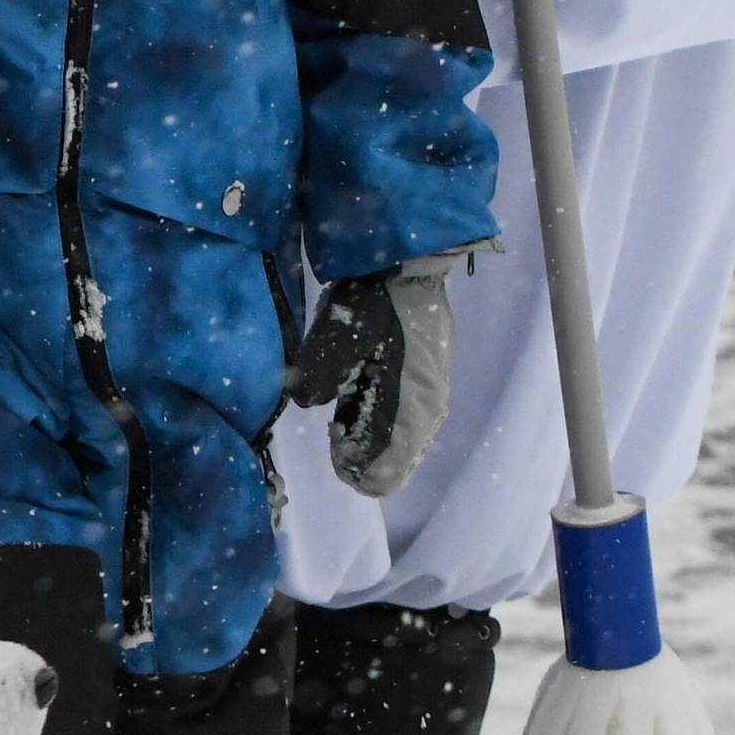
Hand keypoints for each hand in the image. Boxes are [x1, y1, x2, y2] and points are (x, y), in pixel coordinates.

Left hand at [285, 262, 460, 496]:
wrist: (408, 260)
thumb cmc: (373, 300)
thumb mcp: (336, 337)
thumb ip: (317, 379)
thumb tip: (303, 400)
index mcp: (411, 409)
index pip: (384, 475)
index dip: (353, 470)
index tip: (334, 445)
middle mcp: (428, 409)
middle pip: (393, 461)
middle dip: (360, 452)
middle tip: (337, 425)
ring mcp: (432, 392)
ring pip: (399, 438)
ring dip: (369, 432)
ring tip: (345, 405)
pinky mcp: (427, 375)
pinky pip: (404, 414)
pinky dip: (381, 414)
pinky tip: (361, 390)